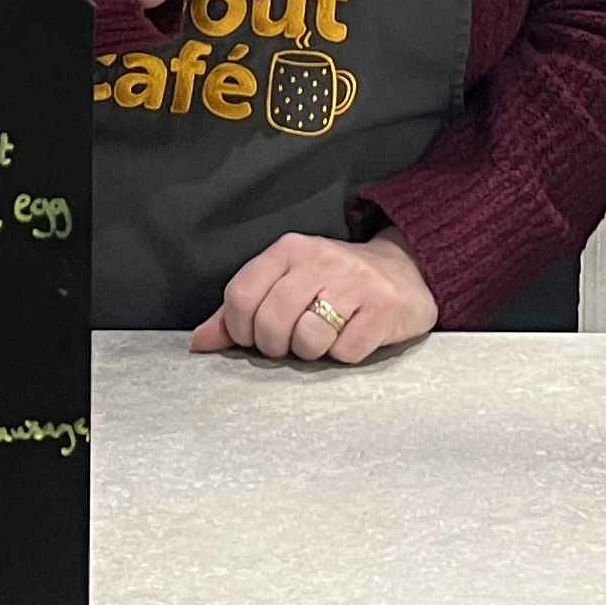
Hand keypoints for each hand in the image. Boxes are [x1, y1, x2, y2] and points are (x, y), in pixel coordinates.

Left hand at [194, 232, 433, 363]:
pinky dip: (345, 354)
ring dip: (312, 351)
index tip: (255, 336)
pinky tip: (353, 335)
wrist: (405, 271)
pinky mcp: (383, 308)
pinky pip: (346, 352)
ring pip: (308, 339)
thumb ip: (240, 312)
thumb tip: (200, 341)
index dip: (240, 329)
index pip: (240, 295)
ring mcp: (355, 282)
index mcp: (289, 249)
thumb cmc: (335, 282)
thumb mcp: (286, 282)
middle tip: (291, 342)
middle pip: (271, 322)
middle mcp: (320, 259)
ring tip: (324, 337)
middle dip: (275, 346)